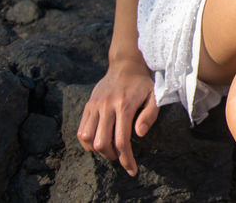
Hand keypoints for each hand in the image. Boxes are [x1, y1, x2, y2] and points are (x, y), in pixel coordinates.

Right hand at [76, 58, 160, 177]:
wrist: (126, 64)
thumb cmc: (143, 83)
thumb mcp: (155, 95)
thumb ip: (150, 115)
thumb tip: (139, 135)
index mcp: (124, 106)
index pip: (122, 141)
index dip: (126, 160)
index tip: (132, 171)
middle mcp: (106, 106)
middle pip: (102, 143)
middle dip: (112, 156)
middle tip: (121, 156)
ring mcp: (95, 106)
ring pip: (87, 139)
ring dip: (97, 151)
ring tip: (109, 150)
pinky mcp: (88, 105)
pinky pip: (81, 130)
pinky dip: (87, 142)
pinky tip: (98, 142)